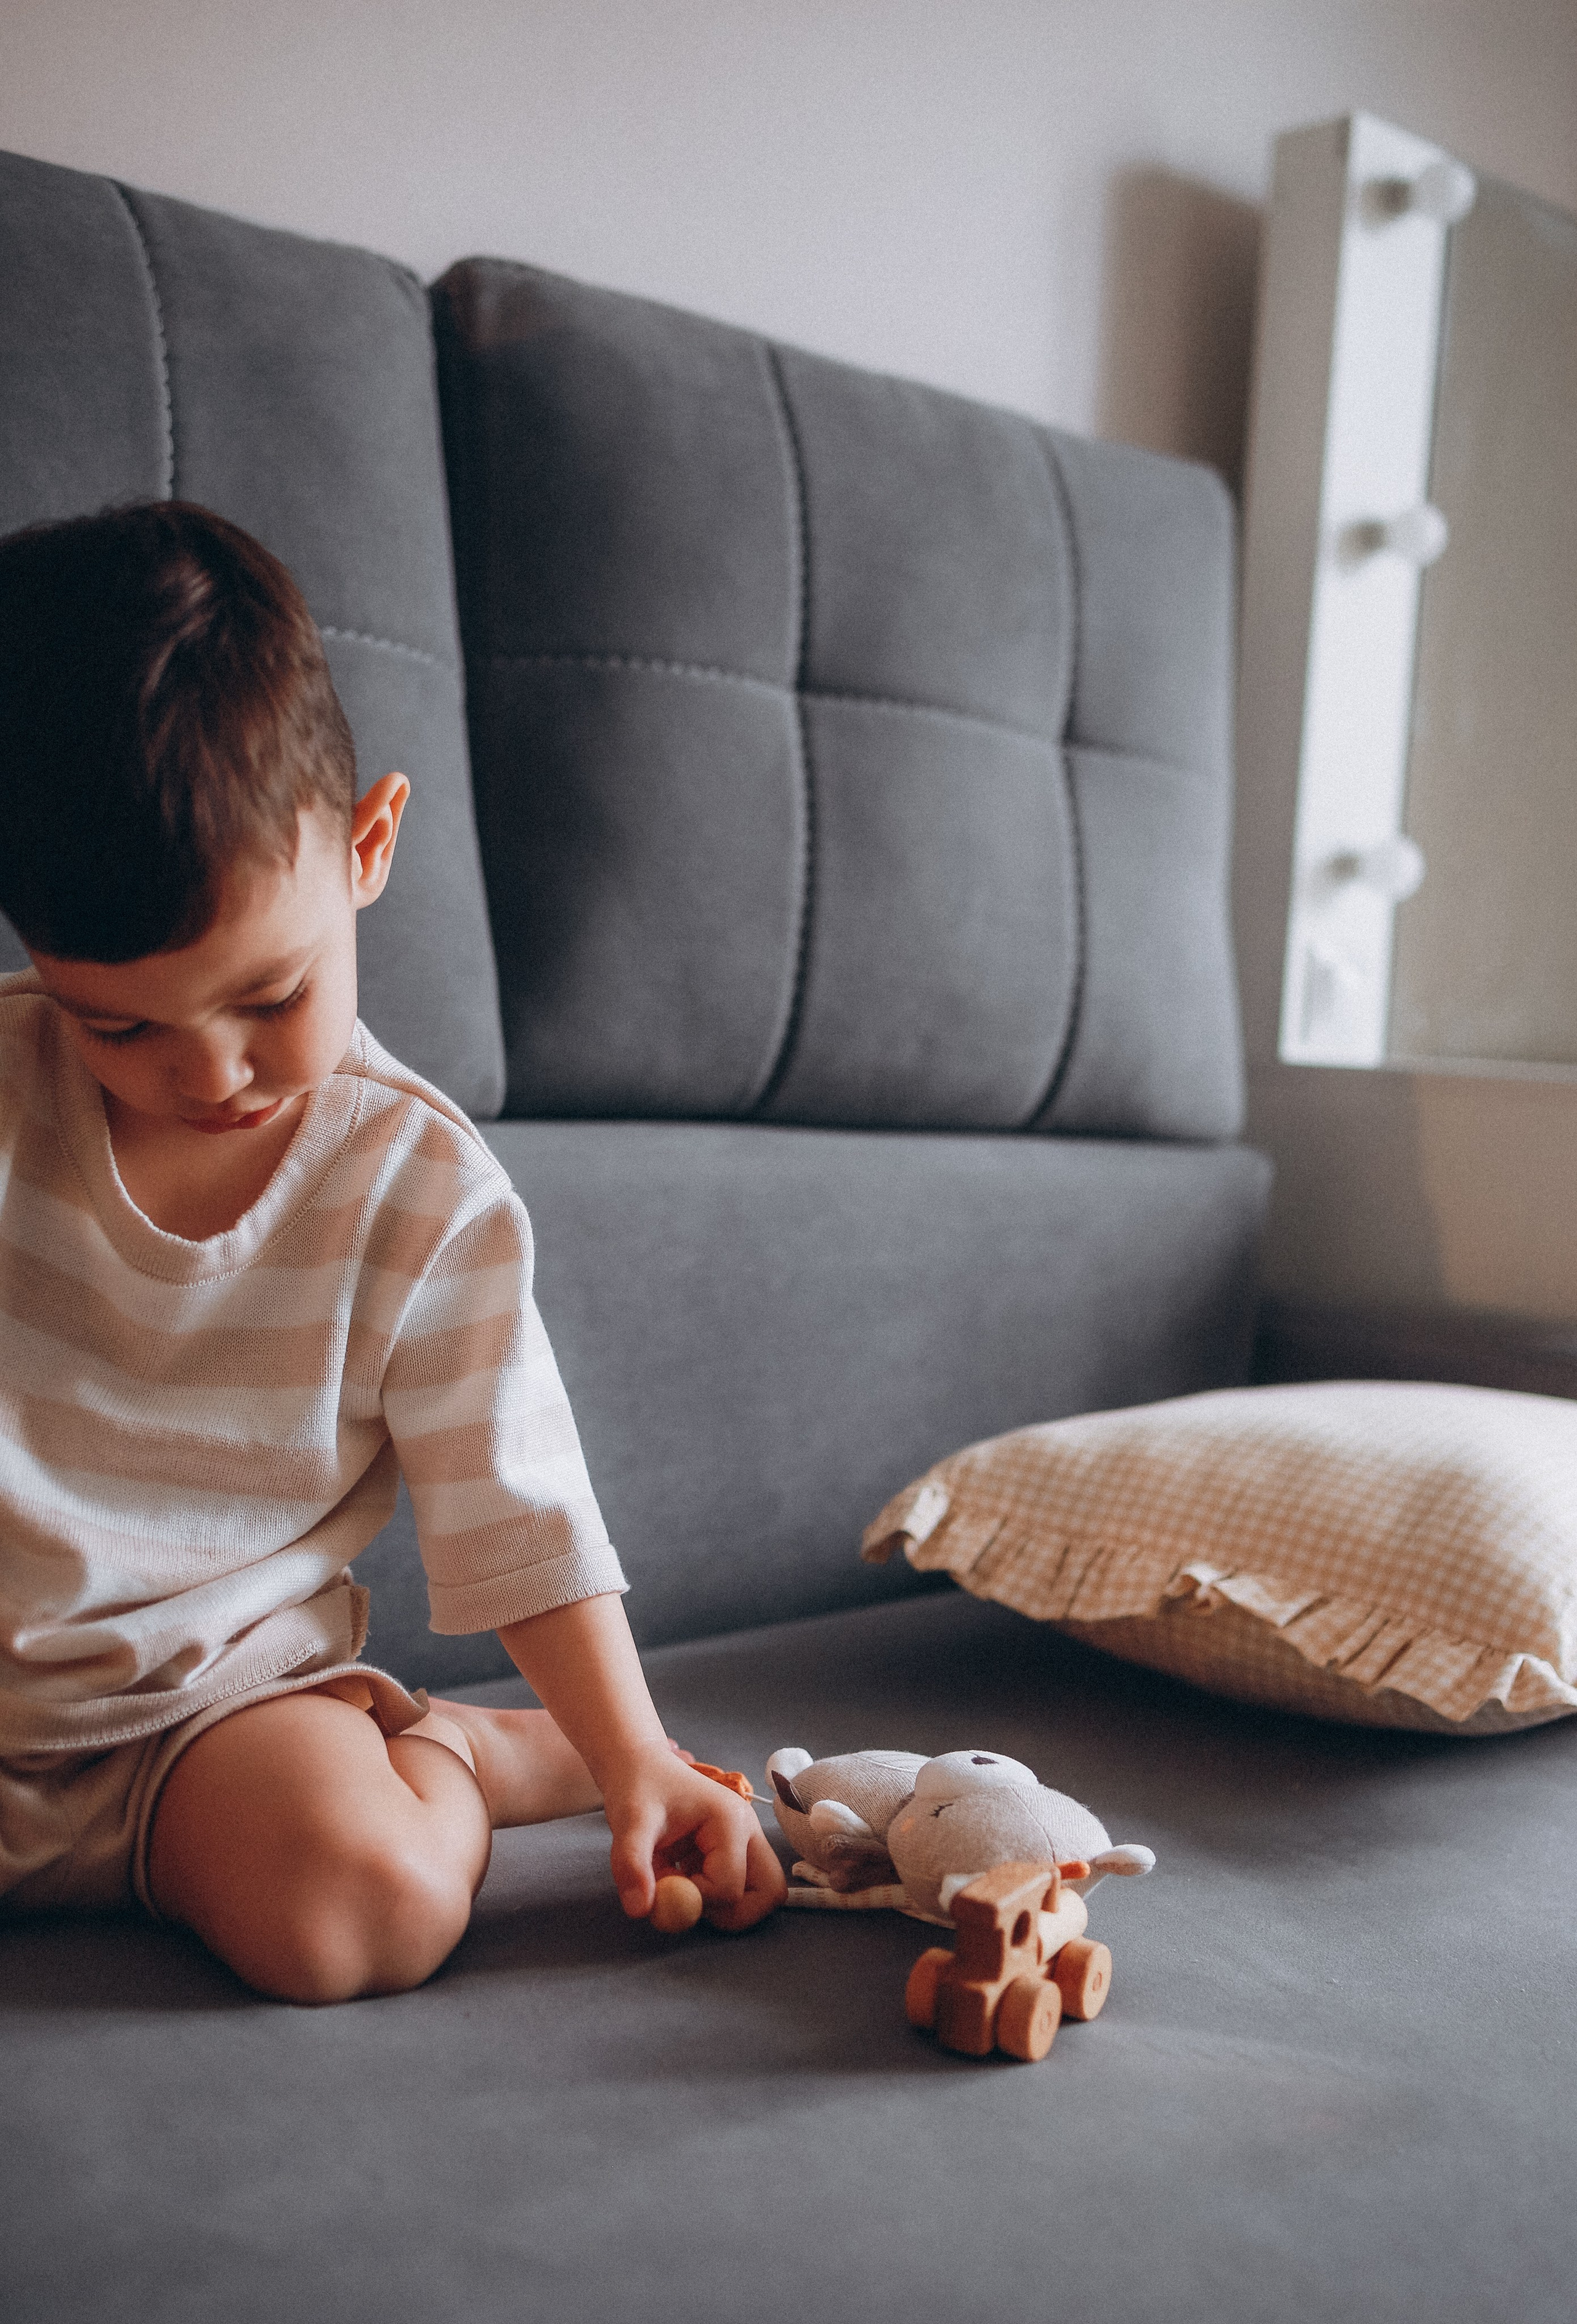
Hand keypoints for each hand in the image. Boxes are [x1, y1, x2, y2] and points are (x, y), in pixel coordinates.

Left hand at [602, 1741, 785, 1931]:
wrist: (641, 1767)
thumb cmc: (639, 1786)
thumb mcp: (629, 1822)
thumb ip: (632, 1864)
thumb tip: (640, 1910)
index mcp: (731, 1820)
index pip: (729, 1886)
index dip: (694, 1900)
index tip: (660, 1886)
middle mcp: (748, 1831)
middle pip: (770, 1892)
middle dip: (732, 1913)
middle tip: (690, 1906)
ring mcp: (746, 1842)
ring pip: (759, 1893)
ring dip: (720, 1905)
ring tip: (681, 1882)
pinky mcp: (736, 1852)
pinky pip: (738, 1889)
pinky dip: (710, 1895)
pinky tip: (680, 1873)